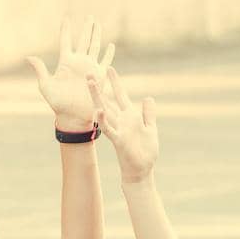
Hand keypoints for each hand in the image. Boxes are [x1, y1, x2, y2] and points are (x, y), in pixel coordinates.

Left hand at [28, 18, 114, 131]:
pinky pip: (105, 62)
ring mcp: (89, 68)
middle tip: (90, 16)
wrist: (73, 116)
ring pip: (95, 47)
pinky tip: (110, 45)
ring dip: (97, 35)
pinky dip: (108, 53)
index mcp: (65, 62)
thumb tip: (28, 57)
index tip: (67, 18)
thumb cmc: (57, 104)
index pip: (66, 41)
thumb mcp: (46, 86)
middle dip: (87, 28)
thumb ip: (40, 70)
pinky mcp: (99, 76)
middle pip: (83, 40)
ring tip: (98, 24)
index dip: (66, 30)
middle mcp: (78, 62)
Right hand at [88, 67, 156, 182]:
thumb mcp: (150, 128)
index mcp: (129, 116)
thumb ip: (148, 114)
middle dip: (98, 88)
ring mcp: (118, 129)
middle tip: (88, 73)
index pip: (120, 96)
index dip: (115, 82)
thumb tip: (148, 98)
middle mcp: (121, 121)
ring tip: (91, 84)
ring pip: (105, 111)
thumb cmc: (146, 151)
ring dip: (98, 98)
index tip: (109, 68)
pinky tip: (99, 111)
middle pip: (108, 101)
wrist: (142, 170)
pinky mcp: (119, 140)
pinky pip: (109, 129)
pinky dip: (103, 121)